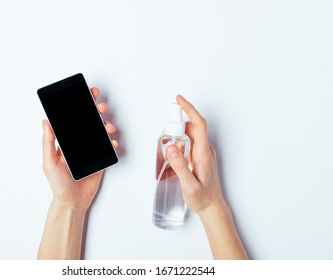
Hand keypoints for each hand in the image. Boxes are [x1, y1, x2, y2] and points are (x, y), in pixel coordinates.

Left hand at [41, 87, 117, 210]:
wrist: (73, 201)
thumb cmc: (58, 184)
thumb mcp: (49, 162)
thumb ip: (48, 142)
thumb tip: (45, 122)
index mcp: (66, 141)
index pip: (73, 120)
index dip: (80, 106)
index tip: (85, 95)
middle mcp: (79, 143)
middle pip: (89, 122)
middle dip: (95, 110)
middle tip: (100, 106)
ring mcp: (90, 150)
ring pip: (100, 132)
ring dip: (106, 125)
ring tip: (108, 127)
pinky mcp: (100, 159)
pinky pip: (108, 147)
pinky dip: (111, 142)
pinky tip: (111, 142)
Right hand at [165, 95, 224, 215]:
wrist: (212, 207)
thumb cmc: (202, 198)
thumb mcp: (189, 185)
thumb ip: (180, 166)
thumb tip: (172, 147)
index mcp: (203, 153)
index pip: (198, 124)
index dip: (189, 109)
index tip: (179, 100)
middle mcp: (204, 150)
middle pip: (192, 128)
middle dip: (177, 125)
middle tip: (165, 133)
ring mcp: (202, 153)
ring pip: (189, 136)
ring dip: (177, 137)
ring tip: (168, 151)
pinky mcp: (199, 158)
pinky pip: (188, 144)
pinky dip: (178, 145)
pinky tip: (172, 157)